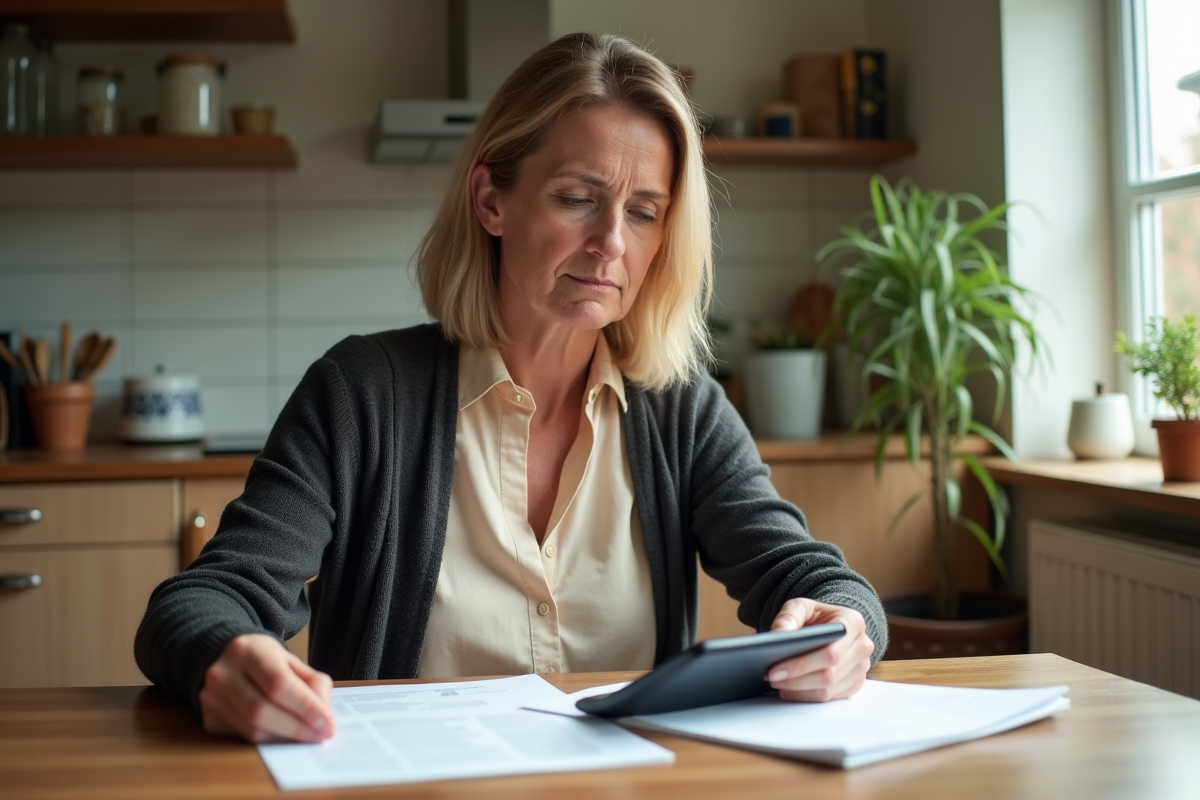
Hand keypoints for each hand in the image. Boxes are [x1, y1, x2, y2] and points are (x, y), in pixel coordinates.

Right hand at [199, 633, 335, 742]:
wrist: (225, 659)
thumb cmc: (265, 661)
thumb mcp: (291, 661)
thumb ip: (313, 683)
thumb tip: (323, 715)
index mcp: (248, 649)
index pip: (279, 683)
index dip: (306, 707)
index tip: (327, 724)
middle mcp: (222, 672)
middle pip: (262, 710)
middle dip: (297, 728)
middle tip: (320, 736)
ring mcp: (210, 697)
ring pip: (251, 729)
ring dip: (284, 738)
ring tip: (305, 737)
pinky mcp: (207, 718)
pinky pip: (242, 737)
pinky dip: (268, 741)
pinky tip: (282, 735)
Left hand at [765, 598, 873, 701]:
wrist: (830, 625)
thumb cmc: (816, 615)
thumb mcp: (800, 607)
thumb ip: (788, 617)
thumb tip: (778, 634)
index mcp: (853, 623)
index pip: (829, 652)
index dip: (801, 665)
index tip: (774, 670)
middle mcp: (862, 646)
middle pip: (829, 674)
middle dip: (796, 680)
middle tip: (771, 678)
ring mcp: (861, 667)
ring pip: (828, 689)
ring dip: (799, 691)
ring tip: (777, 683)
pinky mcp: (855, 683)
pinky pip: (830, 698)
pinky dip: (806, 697)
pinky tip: (789, 690)